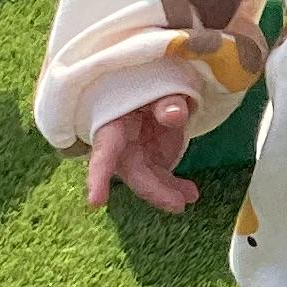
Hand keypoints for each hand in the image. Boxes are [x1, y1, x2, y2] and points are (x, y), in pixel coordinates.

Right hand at [85, 93, 199, 214]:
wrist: (150, 85)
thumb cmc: (144, 81)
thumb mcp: (156, 82)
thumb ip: (165, 98)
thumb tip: (175, 114)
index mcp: (111, 124)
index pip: (104, 151)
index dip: (98, 176)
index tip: (95, 202)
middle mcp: (120, 145)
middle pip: (133, 173)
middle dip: (154, 190)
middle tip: (177, 205)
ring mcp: (135, 155)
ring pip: (148, 180)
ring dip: (168, 192)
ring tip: (191, 197)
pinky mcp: (151, 160)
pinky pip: (161, 178)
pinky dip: (175, 187)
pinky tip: (190, 194)